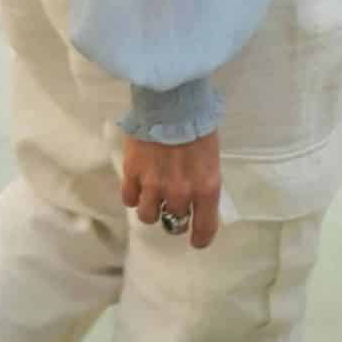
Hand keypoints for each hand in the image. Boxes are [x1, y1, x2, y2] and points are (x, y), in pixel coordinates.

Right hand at [120, 129, 220, 250]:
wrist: (170, 101)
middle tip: (172, 203)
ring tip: (153, 195)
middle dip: (174, 214)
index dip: (199, 239)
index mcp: (205, 189)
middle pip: (174, 222)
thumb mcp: (211, 158)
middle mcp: (180, 194)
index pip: (204, 229)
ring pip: (148, 216)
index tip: (195, 240)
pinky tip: (137, 184)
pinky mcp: (132, 174)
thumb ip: (203, 182)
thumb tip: (197, 198)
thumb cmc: (198, 124)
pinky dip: (134, 194)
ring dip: (152, 208)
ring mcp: (153, 186)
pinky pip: (130, 199)